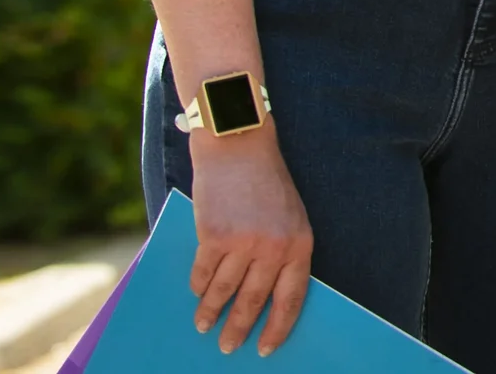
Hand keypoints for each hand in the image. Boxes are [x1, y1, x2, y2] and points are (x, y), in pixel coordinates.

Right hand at [187, 130, 312, 354]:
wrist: (240, 146)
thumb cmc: (266, 184)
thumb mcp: (289, 218)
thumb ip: (281, 253)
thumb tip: (263, 297)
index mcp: (300, 244)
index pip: (291, 298)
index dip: (278, 327)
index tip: (265, 349)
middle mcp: (273, 247)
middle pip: (254, 301)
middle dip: (239, 329)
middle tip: (227, 348)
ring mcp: (243, 243)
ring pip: (223, 292)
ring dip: (211, 314)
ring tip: (204, 327)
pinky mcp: (213, 236)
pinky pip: (202, 273)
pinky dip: (197, 287)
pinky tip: (196, 293)